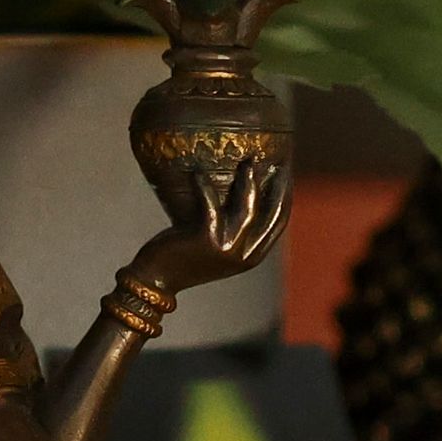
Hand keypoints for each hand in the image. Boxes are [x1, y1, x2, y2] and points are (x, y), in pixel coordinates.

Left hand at [129, 159, 289, 295]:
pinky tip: (198, 172)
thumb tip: (242, 190)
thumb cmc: (184, 255)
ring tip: (247, 161)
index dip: (285, 197)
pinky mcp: (207, 240)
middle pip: (273, 215)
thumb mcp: (217, 243)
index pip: (279, 222)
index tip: (284, 174)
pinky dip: (205, 186)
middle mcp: (246, 254)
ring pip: (248, 208)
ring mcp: (228, 248)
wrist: (156, 278)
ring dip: (249, 182)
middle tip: (277, 162)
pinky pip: (210, 205)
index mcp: (252, 256)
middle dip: (278, 187)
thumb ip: (233, 225)